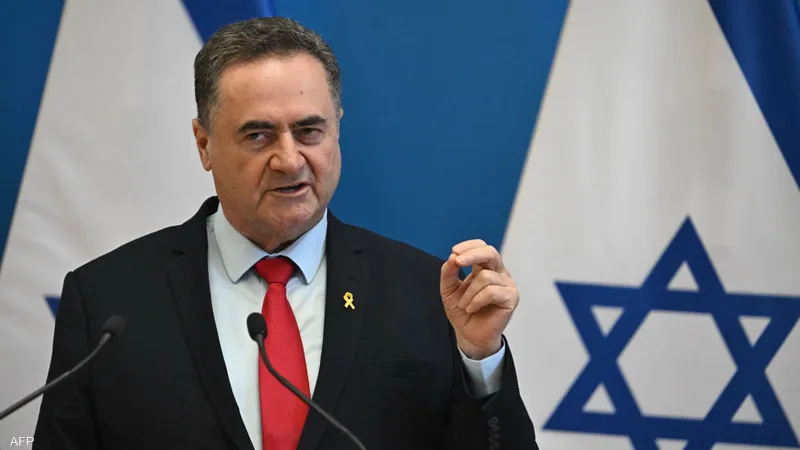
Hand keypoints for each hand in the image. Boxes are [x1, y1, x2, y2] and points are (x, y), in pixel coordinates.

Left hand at [440, 239, 518, 359]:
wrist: (469, 335)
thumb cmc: (462, 311)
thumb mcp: (449, 289)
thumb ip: (449, 272)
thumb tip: (453, 257)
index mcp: (485, 268)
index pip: (482, 247)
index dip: (469, 246)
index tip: (454, 252)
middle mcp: (498, 273)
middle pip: (491, 252)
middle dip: (472, 254)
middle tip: (458, 261)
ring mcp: (506, 285)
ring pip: (485, 276)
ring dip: (468, 293)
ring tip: (464, 305)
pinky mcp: (511, 298)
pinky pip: (491, 292)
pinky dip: (476, 300)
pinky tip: (472, 308)